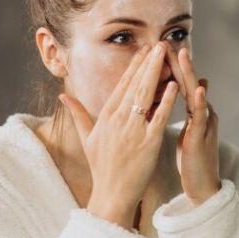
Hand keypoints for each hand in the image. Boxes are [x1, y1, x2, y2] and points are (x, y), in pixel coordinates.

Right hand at [59, 42, 178, 228]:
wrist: (112, 194)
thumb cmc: (102, 167)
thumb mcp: (88, 138)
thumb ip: (78, 114)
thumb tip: (63, 95)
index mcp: (105, 117)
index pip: (121, 85)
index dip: (134, 66)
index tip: (143, 49)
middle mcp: (118, 120)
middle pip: (135, 84)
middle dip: (148, 62)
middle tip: (159, 43)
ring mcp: (133, 130)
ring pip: (146, 95)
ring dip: (157, 72)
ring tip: (166, 55)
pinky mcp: (148, 142)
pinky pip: (159, 117)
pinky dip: (166, 100)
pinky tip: (175, 85)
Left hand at [166, 45, 220, 205]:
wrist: (204, 185)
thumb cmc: (193, 158)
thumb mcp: (188, 129)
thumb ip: (188, 109)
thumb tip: (189, 88)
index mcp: (193, 111)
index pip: (179, 84)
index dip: (169, 67)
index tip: (157, 49)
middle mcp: (201, 113)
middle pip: (188, 83)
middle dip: (179, 63)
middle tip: (168, 42)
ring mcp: (204, 124)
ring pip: (196, 95)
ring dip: (190, 74)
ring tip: (183, 55)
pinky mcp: (203, 138)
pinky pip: (201, 118)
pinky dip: (201, 102)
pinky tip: (198, 89)